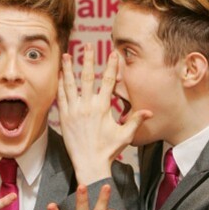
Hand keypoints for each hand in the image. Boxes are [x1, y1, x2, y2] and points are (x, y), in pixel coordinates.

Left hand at [58, 44, 151, 183]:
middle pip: (87, 77)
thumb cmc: (108, 150)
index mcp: (103, 107)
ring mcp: (74, 111)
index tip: (113, 53)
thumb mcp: (125, 135)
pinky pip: (61, 96)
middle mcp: (87, 106)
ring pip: (70, 84)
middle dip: (88, 60)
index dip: (111, 66)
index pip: (108, 81)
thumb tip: (149, 111)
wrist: (89, 163)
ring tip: (66, 55)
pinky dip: (60, 84)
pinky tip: (59, 75)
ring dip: (68, 68)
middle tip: (87, 46)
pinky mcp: (64, 117)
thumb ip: (135, 120)